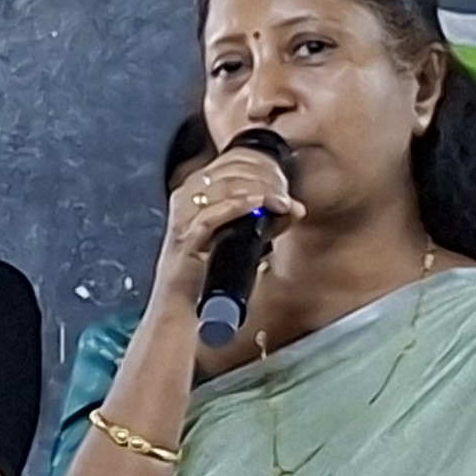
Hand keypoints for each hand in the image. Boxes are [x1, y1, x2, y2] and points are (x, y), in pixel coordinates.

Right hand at [153, 142, 305, 304]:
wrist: (184, 315)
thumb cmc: (209, 278)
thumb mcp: (241, 239)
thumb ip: (263, 220)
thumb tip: (293, 207)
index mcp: (194, 194)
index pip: (228, 161)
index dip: (259, 162)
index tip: (283, 176)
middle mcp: (184, 201)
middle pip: (226, 170)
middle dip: (262, 177)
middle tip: (285, 193)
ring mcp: (182, 221)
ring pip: (220, 187)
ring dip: (256, 189)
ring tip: (280, 201)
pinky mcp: (183, 242)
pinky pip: (211, 215)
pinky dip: (238, 206)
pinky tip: (260, 205)